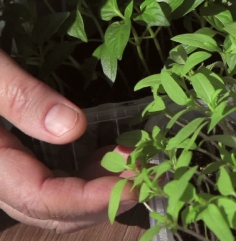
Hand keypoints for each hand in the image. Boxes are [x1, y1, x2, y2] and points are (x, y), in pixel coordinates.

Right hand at [0, 50, 137, 232]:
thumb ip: (18, 98)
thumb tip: (72, 128)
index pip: (39, 198)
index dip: (90, 198)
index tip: (137, 181)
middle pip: (48, 210)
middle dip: (102, 199)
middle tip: (148, 172)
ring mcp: (0, 166)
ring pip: (51, 198)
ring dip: (97, 188)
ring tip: (134, 159)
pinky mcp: (9, 154)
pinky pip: (48, 177)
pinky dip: (84, 172)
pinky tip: (110, 152)